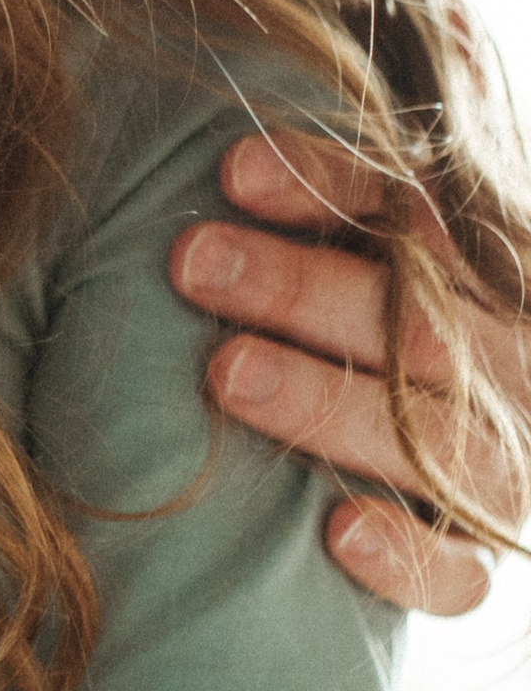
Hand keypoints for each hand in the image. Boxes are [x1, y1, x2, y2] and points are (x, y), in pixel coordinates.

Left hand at [173, 128, 523, 614]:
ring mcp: (504, 466)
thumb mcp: (378, 266)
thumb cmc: (371, 350)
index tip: (229, 170)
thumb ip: (341, 204)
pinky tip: (336, 531)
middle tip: (191, 260)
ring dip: (324, 401)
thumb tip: (265, 118)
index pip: (417, 217)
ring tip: (225, 372)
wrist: (456, 467)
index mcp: (493, 281)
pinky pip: (459, 571)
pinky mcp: (479, 555)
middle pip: (412, 322)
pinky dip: (404, 555)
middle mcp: (510, 366)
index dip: (327, 187)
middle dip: (298, 287)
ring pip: (428, 436)